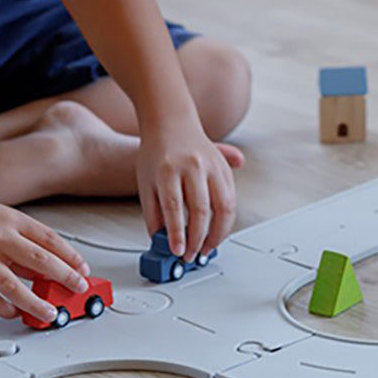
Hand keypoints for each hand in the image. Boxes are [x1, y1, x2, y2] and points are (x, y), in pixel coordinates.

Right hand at [0, 187, 90, 323]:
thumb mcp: (1, 218)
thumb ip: (23, 242)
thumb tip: (46, 269)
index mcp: (11, 220)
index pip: (50, 240)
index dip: (70, 257)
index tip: (83, 271)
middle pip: (38, 261)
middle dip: (63, 278)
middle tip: (77, 290)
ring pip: (12, 285)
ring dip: (35, 302)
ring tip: (50, 312)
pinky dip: (3, 308)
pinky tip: (14, 312)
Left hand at [135, 125, 243, 261]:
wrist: (170, 122)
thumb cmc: (156, 153)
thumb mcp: (146, 183)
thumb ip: (154, 214)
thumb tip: (163, 242)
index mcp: (168, 169)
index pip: (174, 207)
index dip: (177, 233)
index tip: (178, 252)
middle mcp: (193, 166)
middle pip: (201, 209)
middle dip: (199, 239)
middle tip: (192, 256)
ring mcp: (211, 165)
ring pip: (224, 206)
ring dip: (218, 233)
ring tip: (207, 248)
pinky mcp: (224, 167)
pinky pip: (231, 198)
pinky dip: (227, 219)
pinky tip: (217, 231)